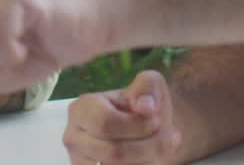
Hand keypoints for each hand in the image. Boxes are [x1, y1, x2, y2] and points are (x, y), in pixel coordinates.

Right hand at [62, 71, 182, 164]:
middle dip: (149, 146)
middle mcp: (73, 137)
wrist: (146, 130)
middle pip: (113, 152)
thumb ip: (148, 87)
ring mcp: (79, 161)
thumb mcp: (150, 85)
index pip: (106, 123)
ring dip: (147, 160)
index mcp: (81, 108)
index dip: (138, 126)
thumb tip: (145, 107)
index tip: (158, 121)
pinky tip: (149, 159)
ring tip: (159, 149)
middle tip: (170, 139)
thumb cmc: (145, 106)